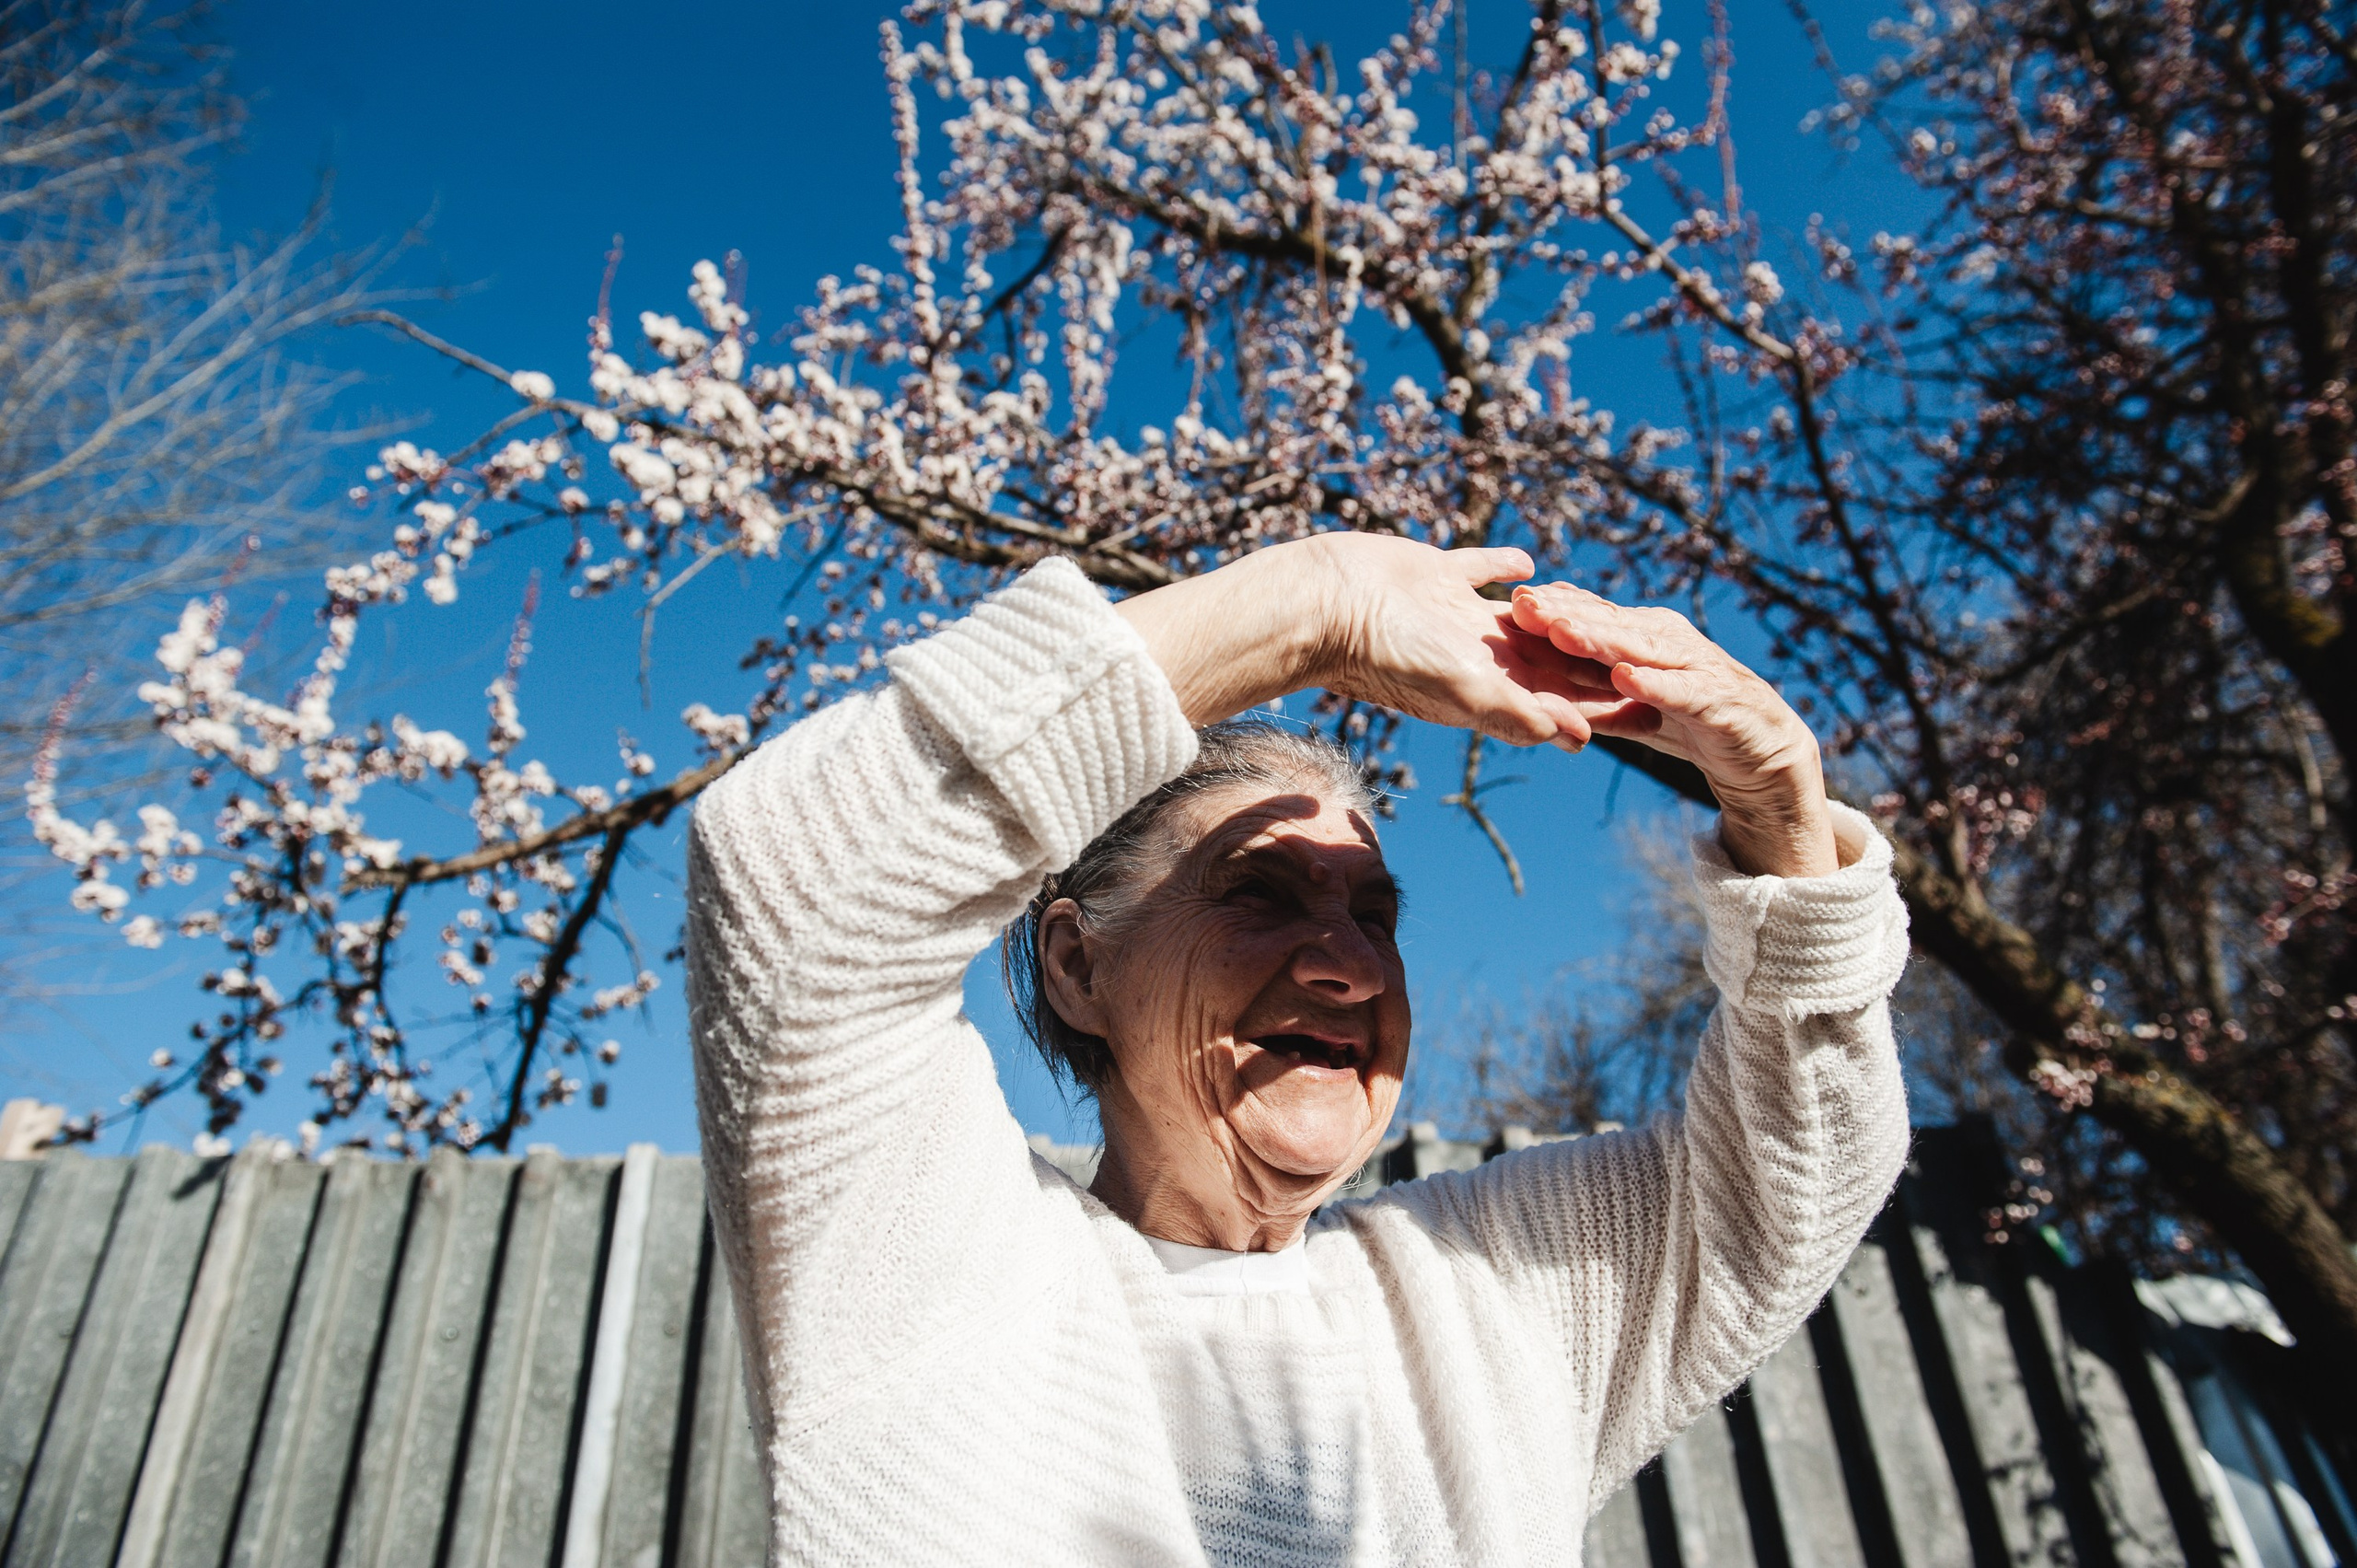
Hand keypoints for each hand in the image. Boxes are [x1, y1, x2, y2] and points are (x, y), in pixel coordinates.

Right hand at [1118, 535, 1592, 747]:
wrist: (1321, 605)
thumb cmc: (1384, 653)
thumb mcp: (1457, 687)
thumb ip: (1516, 712)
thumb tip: (1577, 738)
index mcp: (1485, 686)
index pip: (1557, 699)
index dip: (1600, 705)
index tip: (1648, 708)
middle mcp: (1473, 655)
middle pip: (1546, 661)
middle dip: (1589, 663)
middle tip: (1639, 661)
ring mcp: (1453, 615)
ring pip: (1518, 619)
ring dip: (1554, 618)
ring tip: (1590, 613)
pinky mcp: (1433, 574)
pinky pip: (1477, 569)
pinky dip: (1502, 565)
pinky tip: (1528, 561)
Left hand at [1508, 582, 1839, 877]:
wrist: (1760, 752)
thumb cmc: (1690, 722)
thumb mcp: (1632, 714)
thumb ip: (1592, 703)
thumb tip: (1538, 700)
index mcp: (1645, 638)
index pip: (1593, 618)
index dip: (1554, 609)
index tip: (1510, 600)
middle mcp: (1668, 641)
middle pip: (1609, 623)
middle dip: (1564, 613)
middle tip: (1522, 603)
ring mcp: (1694, 665)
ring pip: (1640, 648)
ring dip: (1600, 638)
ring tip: (1561, 630)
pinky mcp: (1717, 698)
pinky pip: (1681, 688)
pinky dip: (1654, 682)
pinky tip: (1625, 676)